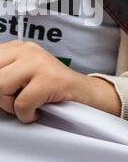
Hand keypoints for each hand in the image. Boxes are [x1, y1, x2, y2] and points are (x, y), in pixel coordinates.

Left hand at [0, 42, 120, 122]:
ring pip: (0, 86)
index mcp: (17, 47)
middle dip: (0, 94)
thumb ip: (3, 74)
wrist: (84, 94)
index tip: (6, 92)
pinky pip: (21, 103)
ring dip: (10, 105)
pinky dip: (26, 114)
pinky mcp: (50, 79)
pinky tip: (37, 110)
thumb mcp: (19, 76)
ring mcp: (39, 62)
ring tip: (26, 103)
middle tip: (15, 100)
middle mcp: (27, 50)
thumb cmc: (49, 90)